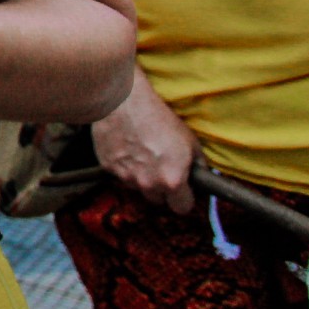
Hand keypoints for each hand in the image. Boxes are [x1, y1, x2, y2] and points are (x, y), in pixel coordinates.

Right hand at [91, 72, 198, 213]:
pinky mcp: (108, 167)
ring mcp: (126, 177)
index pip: (182, 208)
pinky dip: (125, 165)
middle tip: (162, 167)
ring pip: (138, 187)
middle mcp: (148, 184)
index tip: (183, 189)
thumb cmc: (159, 117)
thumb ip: (197, 166)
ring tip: (143, 152)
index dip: (184, 198)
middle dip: (162, 188)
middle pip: (158, 200)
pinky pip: (121, 174)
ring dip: (142, 177)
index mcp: (173, 181)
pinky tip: (128, 146)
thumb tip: (200, 176)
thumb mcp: (190, 140)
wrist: (123, 100)